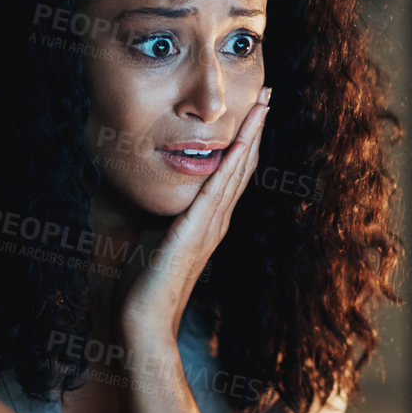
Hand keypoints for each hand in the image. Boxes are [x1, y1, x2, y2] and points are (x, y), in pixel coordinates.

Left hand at [120, 86, 269, 347]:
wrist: (143, 320)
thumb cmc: (144, 282)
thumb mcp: (158, 234)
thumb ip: (169, 213)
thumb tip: (164, 188)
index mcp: (210, 218)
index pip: (234, 169)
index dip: (245, 136)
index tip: (253, 107)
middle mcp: (217, 219)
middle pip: (244, 163)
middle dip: (255, 125)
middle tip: (268, 92)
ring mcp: (211, 224)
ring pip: (238, 170)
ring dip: (251, 134)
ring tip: (262, 104)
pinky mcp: (196, 231)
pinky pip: (219, 191)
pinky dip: (232, 164)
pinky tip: (241, 141)